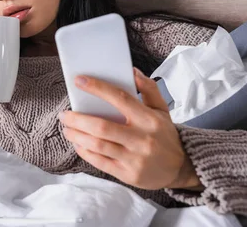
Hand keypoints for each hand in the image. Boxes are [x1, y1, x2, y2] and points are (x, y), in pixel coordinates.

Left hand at [59, 68, 202, 190]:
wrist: (181, 169)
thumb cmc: (165, 135)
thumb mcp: (162, 110)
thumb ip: (149, 89)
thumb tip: (131, 71)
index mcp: (149, 119)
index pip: (120, 99)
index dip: (97, 88)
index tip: (79, 81)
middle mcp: (142, 139)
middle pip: (102, 126)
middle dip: (77, 119)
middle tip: (64, 114)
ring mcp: (135, 159)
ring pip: (98, 145)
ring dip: (77, 135)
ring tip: (67, 128)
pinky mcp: (128, 175)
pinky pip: (100, 162)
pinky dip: (85, 152)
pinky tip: (78, 143)